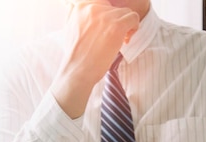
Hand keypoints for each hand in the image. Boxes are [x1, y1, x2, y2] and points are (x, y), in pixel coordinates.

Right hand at [51, 1, 139, 117]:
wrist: (78, 70)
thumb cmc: (76, 55)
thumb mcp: (71, 28)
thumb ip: (79, 16)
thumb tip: (79, 7)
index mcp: (81, 6)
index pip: (103, 3)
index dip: (108, 16)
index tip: (107, 28)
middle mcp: (93, 8)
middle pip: (114, 8)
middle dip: (116, 21)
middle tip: (114, 37)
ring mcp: (105, 16)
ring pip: (125, 12)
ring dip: (126, 25)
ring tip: (121, 39)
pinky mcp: (117, 26)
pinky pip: (133, 18)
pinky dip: (134, 27)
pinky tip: (126, 39)